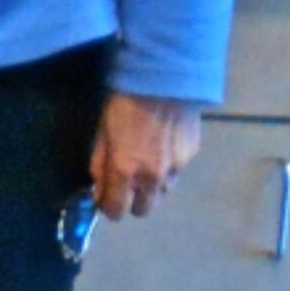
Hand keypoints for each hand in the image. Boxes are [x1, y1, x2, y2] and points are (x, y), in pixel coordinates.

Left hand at [89, 91, 201, 221]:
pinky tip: (163, 145)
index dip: (108, 206)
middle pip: (143, 211)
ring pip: (162, 194)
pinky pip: (176, 173)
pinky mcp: (191, 157)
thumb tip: (98, 189)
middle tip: (127, 182)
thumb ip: (100, 166)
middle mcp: (152, 178)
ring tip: (147, 162)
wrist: (164, 79)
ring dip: (151, 186)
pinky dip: (168, 168)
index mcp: (125, 171)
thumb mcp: (102, 133)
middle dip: (132, 201)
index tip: (106, 197)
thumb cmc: (124, 102)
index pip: (116, 211)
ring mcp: (176, 169)